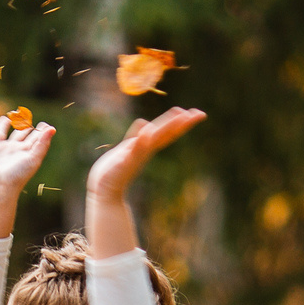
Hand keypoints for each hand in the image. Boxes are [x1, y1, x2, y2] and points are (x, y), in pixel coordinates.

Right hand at [0, 116, 53, 237]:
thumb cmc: (17, 176)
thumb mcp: (33, 158)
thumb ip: (42, 143)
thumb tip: (51, 128)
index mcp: (24, 152)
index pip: (34, 138)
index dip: (40, 131)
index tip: (44, 126)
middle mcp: (11, 150)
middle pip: (18, 134)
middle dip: (22, 125)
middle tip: (24, 115)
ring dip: (1, 125)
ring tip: (5, 118)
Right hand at [86, 107, 204, 199]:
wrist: (105, 192)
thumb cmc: (115, 177)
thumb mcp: (127, 160)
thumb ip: (138, 146)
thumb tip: (148, 132)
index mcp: (148, 147)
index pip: (168, 131)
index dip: (180, 122)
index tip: (195, 114)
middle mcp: (146, 147)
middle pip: (168, 132)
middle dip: (182, 122)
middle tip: (198, 113)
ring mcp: (137, 149)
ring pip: (156, 133)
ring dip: (167, 124)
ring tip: (176, 114)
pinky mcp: (127, 151)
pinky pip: (138, 136)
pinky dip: (143, 129)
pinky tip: (143, 125)